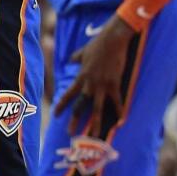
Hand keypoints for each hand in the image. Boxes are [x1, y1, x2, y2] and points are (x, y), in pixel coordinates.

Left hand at [56, 15, 135, 133]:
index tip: (56, 115)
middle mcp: (90, 84)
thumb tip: (71, 60)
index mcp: (81, 76)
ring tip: (94, 135)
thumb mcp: (83, 51)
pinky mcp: (115, 83)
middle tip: (70, 133)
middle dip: (74, 120)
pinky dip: (119, 111)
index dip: (61, 105)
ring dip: (95, 123)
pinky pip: (117, 101)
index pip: (68, 94)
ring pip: (97, 108)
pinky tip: (120, 122)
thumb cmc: (98, 43)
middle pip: (80, 105)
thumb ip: (76, 58)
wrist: (113, 39)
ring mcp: (103, 85)